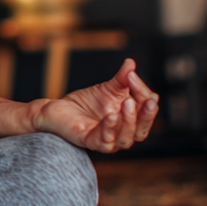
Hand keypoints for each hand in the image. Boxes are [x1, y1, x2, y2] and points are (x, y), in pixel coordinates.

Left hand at [31, 59, 157, 152]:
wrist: (58, 108)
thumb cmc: (87, 102)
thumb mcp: (108, 88)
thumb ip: (121, 79)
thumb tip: (131, 63)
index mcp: (131, 122)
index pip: (146, 111)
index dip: (144, 94)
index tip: (132, 76)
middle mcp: (122, 134)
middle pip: (141, 130)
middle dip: (146, 115)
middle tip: (148, 100)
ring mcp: (108, 141)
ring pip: (126, 138)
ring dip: (129, 121)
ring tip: (128, 103)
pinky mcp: (91, 142)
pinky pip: (105, 140)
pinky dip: (110, 128)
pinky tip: (112, 115)